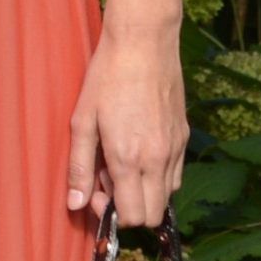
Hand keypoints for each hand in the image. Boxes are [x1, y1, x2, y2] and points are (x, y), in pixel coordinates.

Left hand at [65, 15, 188, 229]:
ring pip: (166, 197)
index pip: (132, 216)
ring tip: (122, 163)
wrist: (144, 43)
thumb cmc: (107, 77)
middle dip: (129, 208)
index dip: (111, 212)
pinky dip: (158, 177)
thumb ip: (79, 166)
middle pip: (152, 216)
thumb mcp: (82, 120)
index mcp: (128, 157)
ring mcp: (175, 149)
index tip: (95, 192)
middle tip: (107, 180)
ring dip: (144, 192)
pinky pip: (176, 175)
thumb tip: (75, 204)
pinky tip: (139, 152)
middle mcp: (157, 159)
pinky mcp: (185, 137)